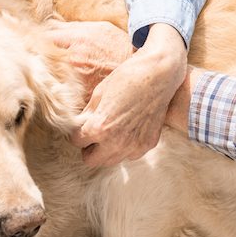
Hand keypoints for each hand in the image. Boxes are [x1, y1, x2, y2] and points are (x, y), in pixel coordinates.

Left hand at [59, 22, 188, 166]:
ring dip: (106, 150)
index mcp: (99, 128)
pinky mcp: (148, 145)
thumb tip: (79, 126)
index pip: (77, 142)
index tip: (81, 127)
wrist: (158, 75)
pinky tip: (128, 130)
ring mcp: (134, 146)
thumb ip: (87, 116)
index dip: (77, 133)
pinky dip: (126, 147)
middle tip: (93, 135)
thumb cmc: (126, 79)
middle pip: (91, 160)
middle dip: (88, 148)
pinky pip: (130, 155)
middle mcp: (116, 143)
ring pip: (111, 161)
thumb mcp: (99, 94)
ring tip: (111, 132)